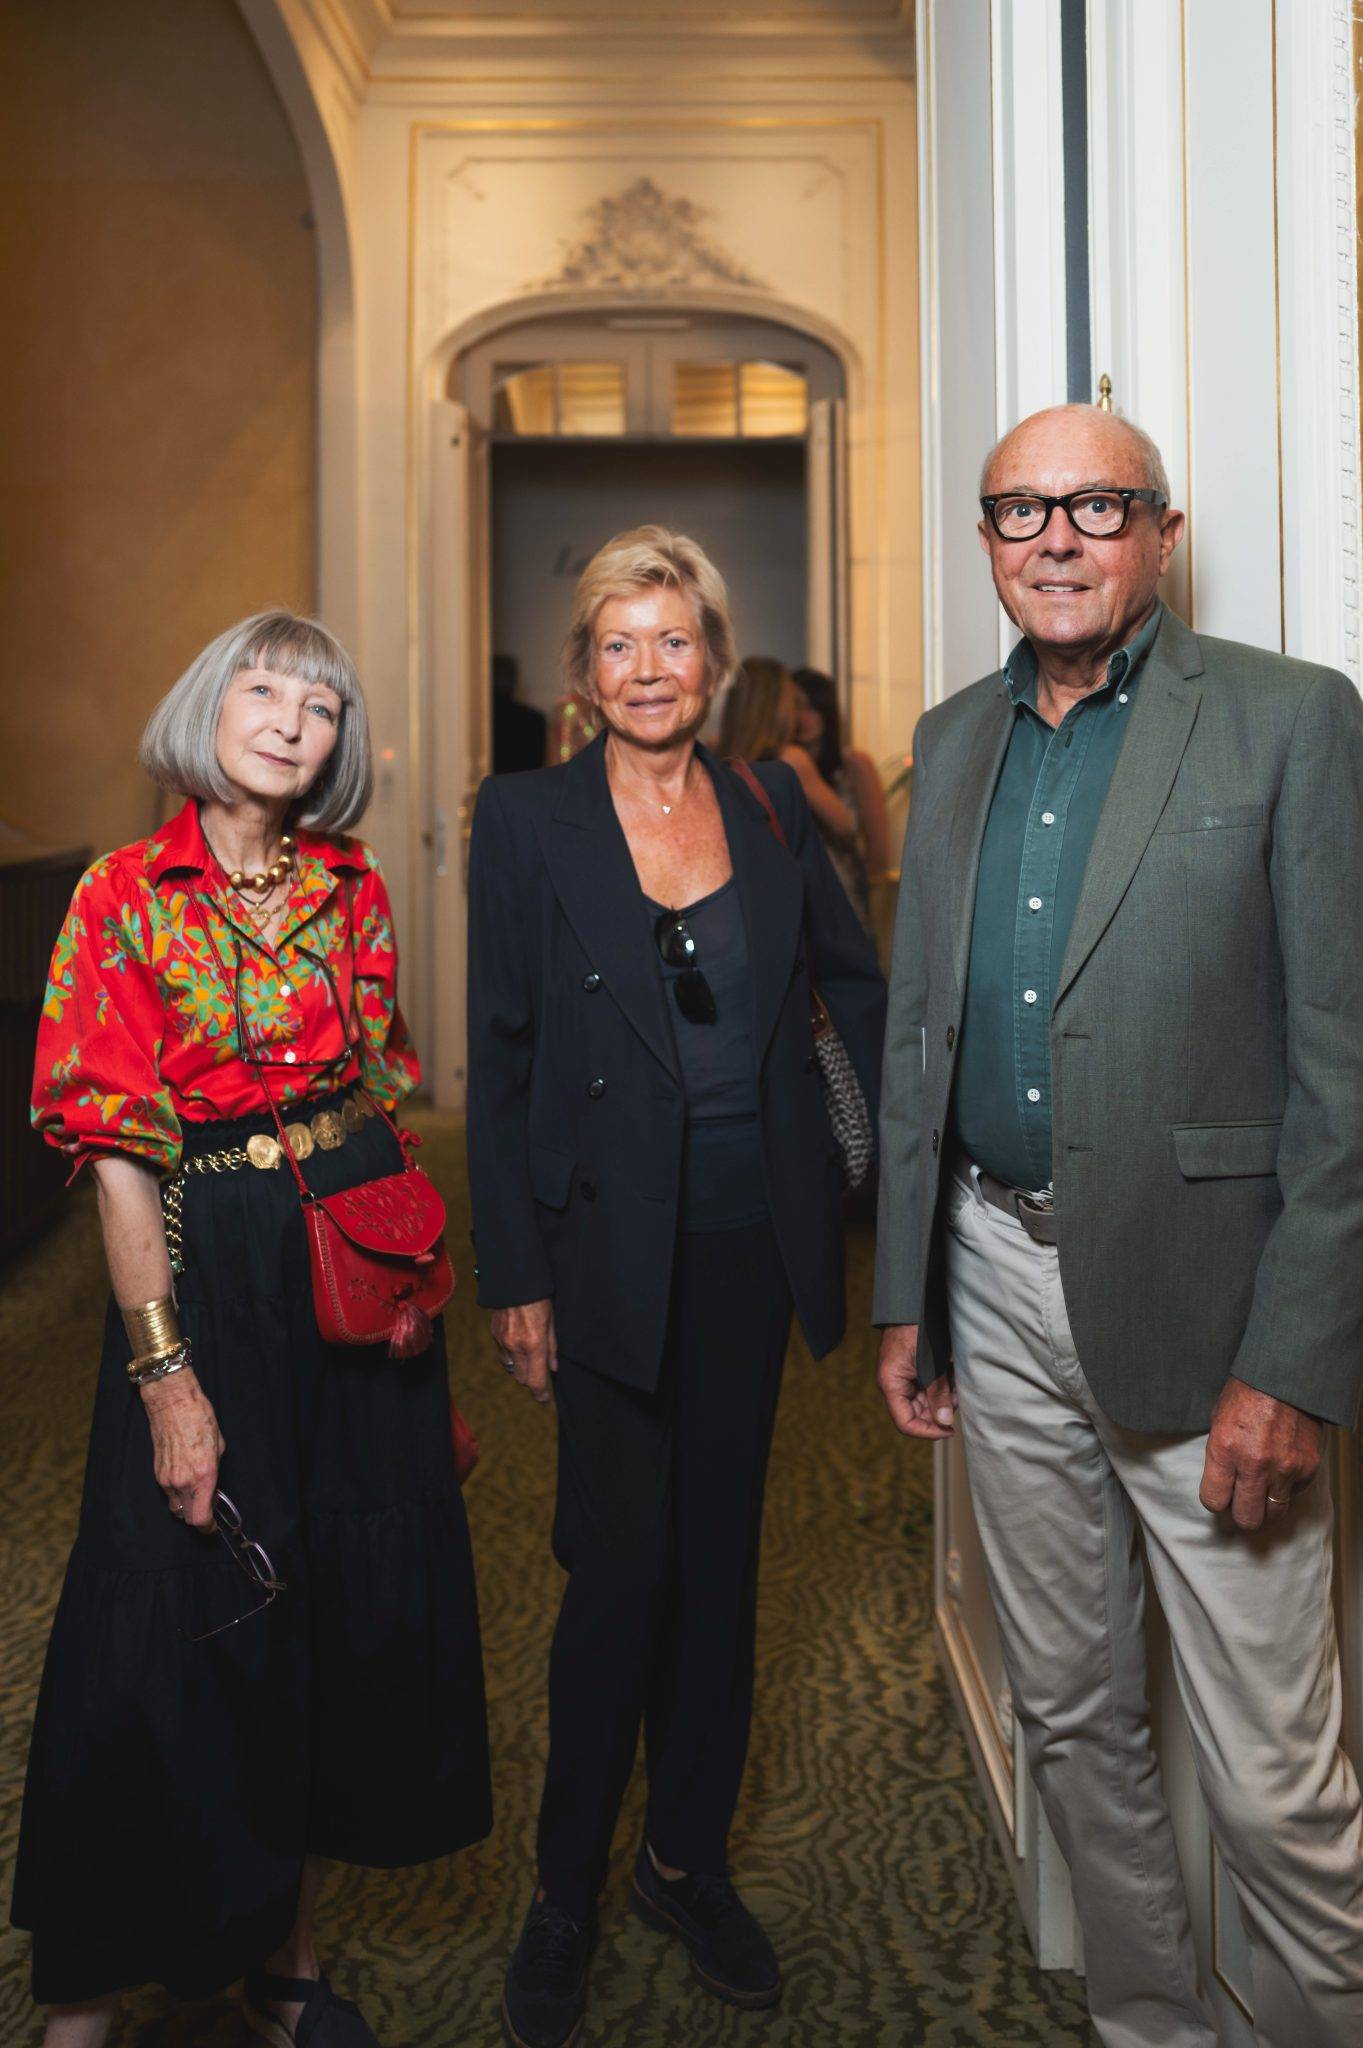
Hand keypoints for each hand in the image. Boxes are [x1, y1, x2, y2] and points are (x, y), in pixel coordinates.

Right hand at [140, 1368, 224, 1529]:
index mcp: (203, 1476)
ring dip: (186, 1505)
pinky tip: (185, 1479)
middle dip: (198, 1517)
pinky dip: (177, 1493)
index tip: (213, 1526)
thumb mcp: (219, 1447)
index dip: (208, 1527)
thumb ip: (215, 1473)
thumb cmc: (200, 1420)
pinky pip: (168, 1493)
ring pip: (176, 1506)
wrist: (172, 1404)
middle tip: (207, 1507)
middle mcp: (183, 1482)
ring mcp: (167, 1479)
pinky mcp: (157, 1473)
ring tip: (196, 1492)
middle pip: (187, 1517)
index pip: (200, 1518)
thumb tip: (213, 1488)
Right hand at [490, 1299, 556, 1404]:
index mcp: (534, 1344)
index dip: (540, 1393)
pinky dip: (511, 1353)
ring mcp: (503, 1341)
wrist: (514, 1281)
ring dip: (519, 1367)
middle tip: (540, 1375)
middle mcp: (516, 1346)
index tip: (544, 1398)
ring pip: (510, 1366)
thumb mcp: (553, 1321)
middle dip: (531, 1380)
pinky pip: (503, 1352)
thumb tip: (554, 1368)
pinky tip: (518, 1341)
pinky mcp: (495, 1334)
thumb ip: (553, 1347)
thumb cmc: (539, 1298)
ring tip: (529, 1358)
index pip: (536, 1380)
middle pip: (521, 1378)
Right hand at [877, 1325, 957, 1438]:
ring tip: (955, 1385)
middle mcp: (895, 1385)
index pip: (906, 1423)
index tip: (949, 1430)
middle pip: (917, 1414)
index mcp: (891, 1384)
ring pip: (926, 1401)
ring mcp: (904, 1378)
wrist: (912, 1304)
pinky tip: (952, 1375)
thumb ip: (936, 1393)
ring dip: (943, 1398)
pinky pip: (928, 1388)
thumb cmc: (915, 1329)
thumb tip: (944, 1422)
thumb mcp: (929, 1363)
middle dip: (939, 1411)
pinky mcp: (914, 1370)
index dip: (927, 1431)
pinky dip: (943, 1386)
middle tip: (957, 1400)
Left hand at [1199, 1376, 1323, 1530]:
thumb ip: (1220, 1457)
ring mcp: (1284, 1468)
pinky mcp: (1307, 1468)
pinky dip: (1286, 1488)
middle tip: (1241, 1501)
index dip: (1215, 1499)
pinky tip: (1280, 1470)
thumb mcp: (1219, 1421)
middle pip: (1246, 1518)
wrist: (1285, 1376)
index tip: (1220, 1494)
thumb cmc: (1247, 1394)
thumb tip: (1222, 1486)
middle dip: (1241, 1512)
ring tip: (1261, 1491)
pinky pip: (1293, 1494)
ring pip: (1273, 1514)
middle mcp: (1255, 1464)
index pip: (1214, 1501)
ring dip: (1265, 1506)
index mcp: (1226, 1449)